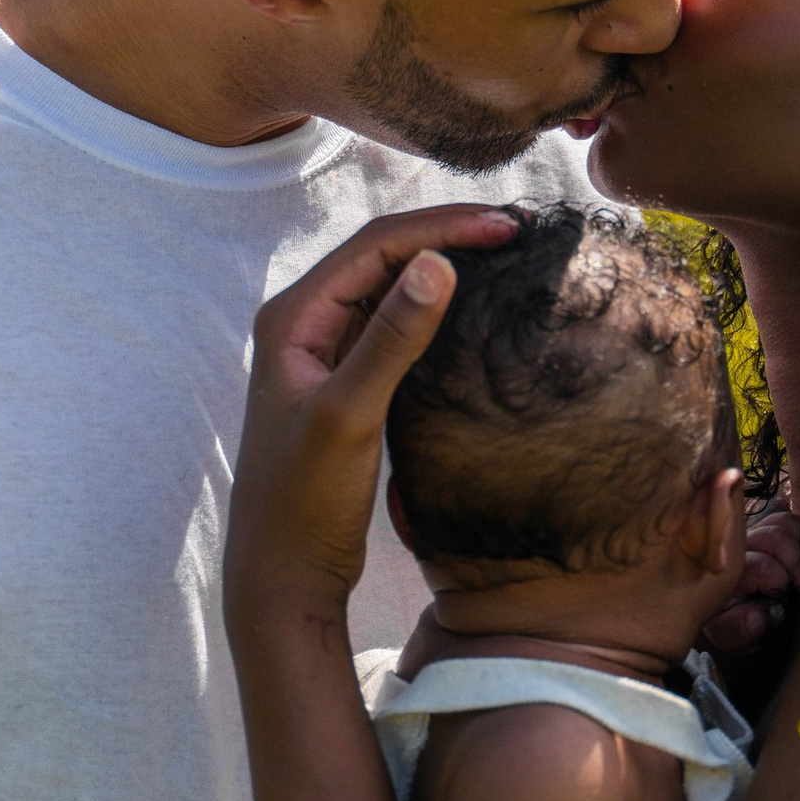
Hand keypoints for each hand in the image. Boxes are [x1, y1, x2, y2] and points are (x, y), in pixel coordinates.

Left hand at [225, 205, 517, 623]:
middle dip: (446, 236)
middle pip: (382, 257)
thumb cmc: (303, 501)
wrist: (284, 573)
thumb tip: (437, 263)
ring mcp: (324, 353)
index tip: (506, 226)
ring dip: (442, 267)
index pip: (374, 245)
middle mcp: (303, 324)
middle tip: (516, 230)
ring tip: (504, 255)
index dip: (441, 227)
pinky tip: (472, 309)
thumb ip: (390, 339)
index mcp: (292, 317)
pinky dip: (433, 309)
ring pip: (390, 289)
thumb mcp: (349, 415)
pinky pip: (392, 327)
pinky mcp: (346, 382)